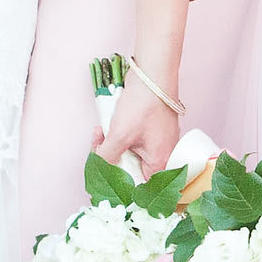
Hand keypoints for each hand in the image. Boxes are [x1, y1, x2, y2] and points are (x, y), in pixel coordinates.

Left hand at [96, 59, 189, 181]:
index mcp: (161, 163)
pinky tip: (108, 125)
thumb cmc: (143, 106)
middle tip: (98, 145)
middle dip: (110, 158)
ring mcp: (158, 142)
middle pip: (132, 168)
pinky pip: (133, 141)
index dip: (119, 181)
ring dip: (112, 145)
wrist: (152, 76)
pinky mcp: (152, 130)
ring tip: (100, 132)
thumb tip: (99, 168)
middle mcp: (163, 155)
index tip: (103, 173)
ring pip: (130, 153)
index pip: (139, 186)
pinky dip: (120, 135)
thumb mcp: (120, 136)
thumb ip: (107, 157)